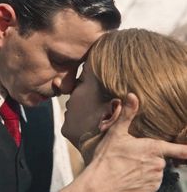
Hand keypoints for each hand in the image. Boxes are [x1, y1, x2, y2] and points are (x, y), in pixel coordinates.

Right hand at [61, 93, 186, 191]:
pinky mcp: (148, 190)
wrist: (100, 182)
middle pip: (160, 157)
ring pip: (155, 169)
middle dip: (150, 154)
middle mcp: (157, 166)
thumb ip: (127, 114)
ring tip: (129, 163)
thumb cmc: (108, 157)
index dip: (186, 149)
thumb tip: (133, 96)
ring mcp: (153, 180)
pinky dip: (143, 177)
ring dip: (147, 166)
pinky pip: (150, 181)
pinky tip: (130, 173)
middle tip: (132, 152)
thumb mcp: (116, 132)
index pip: (179, 150)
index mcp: (152, 149)